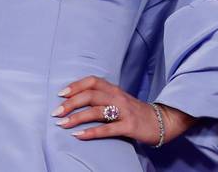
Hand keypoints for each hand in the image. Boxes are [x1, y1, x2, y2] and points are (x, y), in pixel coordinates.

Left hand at [50, 75, 197, 145]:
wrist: (162, 121)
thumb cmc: (135, 111)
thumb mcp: (118, 99)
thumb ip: (102, 97)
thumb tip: (76, 100)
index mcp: (114, 89)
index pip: (92, 81)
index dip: (75, 86)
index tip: (60, 94)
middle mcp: (118, 97)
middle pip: (90, 95)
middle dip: (70, 103)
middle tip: (56, 112)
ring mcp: (124, 111)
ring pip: (96, 111)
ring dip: (77, 117)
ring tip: (63, 124)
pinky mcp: (129, 126)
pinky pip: (107, 129)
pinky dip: (91, 132)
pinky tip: (79, 136)